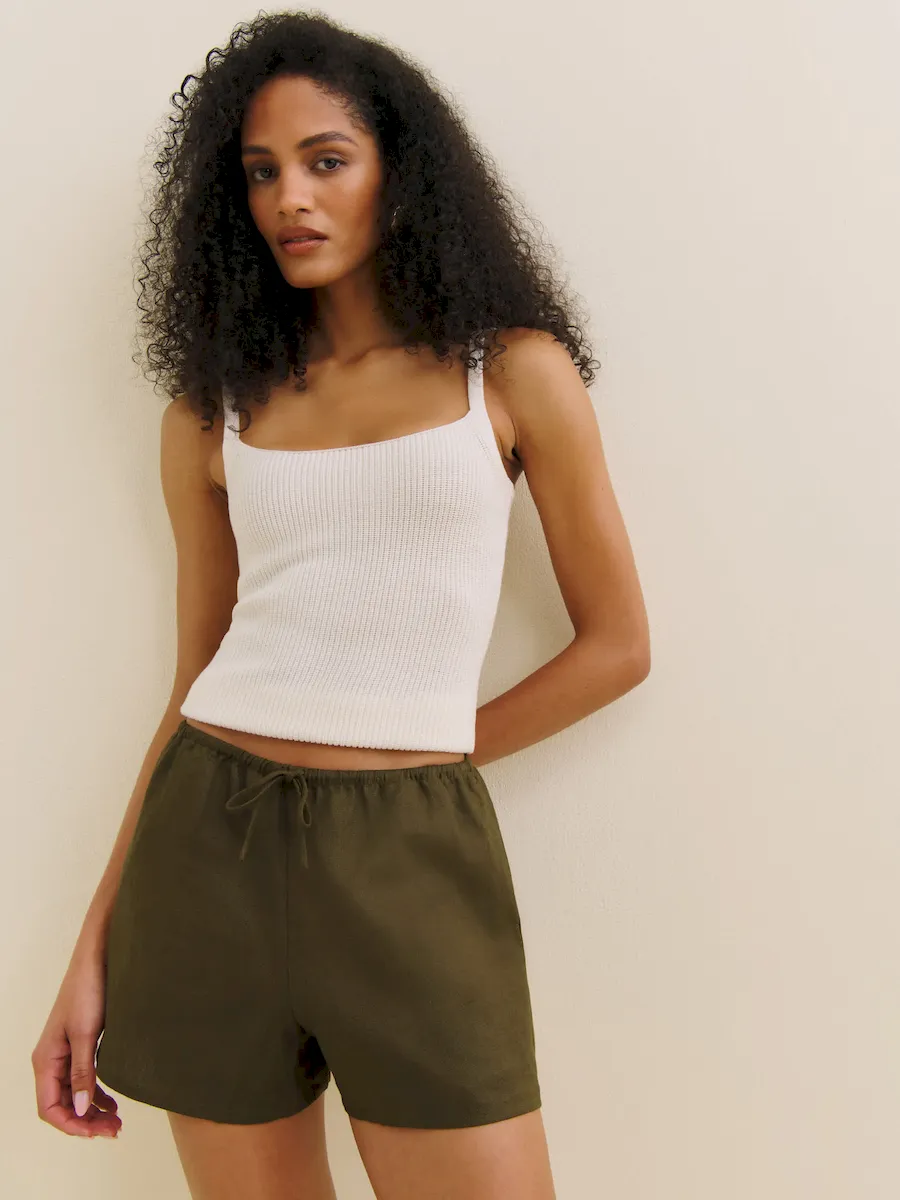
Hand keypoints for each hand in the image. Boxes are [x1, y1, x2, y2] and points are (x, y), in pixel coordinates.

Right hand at [32, 948, 122, 1137]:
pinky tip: (113, 1101)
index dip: (72, 1125)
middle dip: (85, 1121)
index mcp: (45, 1059)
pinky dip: (97, 1093)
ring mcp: (66, 1051)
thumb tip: (81, 1110)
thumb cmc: (89, 988)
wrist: (99, 955)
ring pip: (74, 1094)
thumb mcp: (86, 1033)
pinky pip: (84, 1078)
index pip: (49, 1108)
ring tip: (116, 1121)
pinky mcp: (82, 1042)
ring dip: (92, 1110)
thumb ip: (83, 1073)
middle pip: (62, 1104)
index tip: (97, 1133)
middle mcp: (52, 1059)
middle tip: (115, 1130)